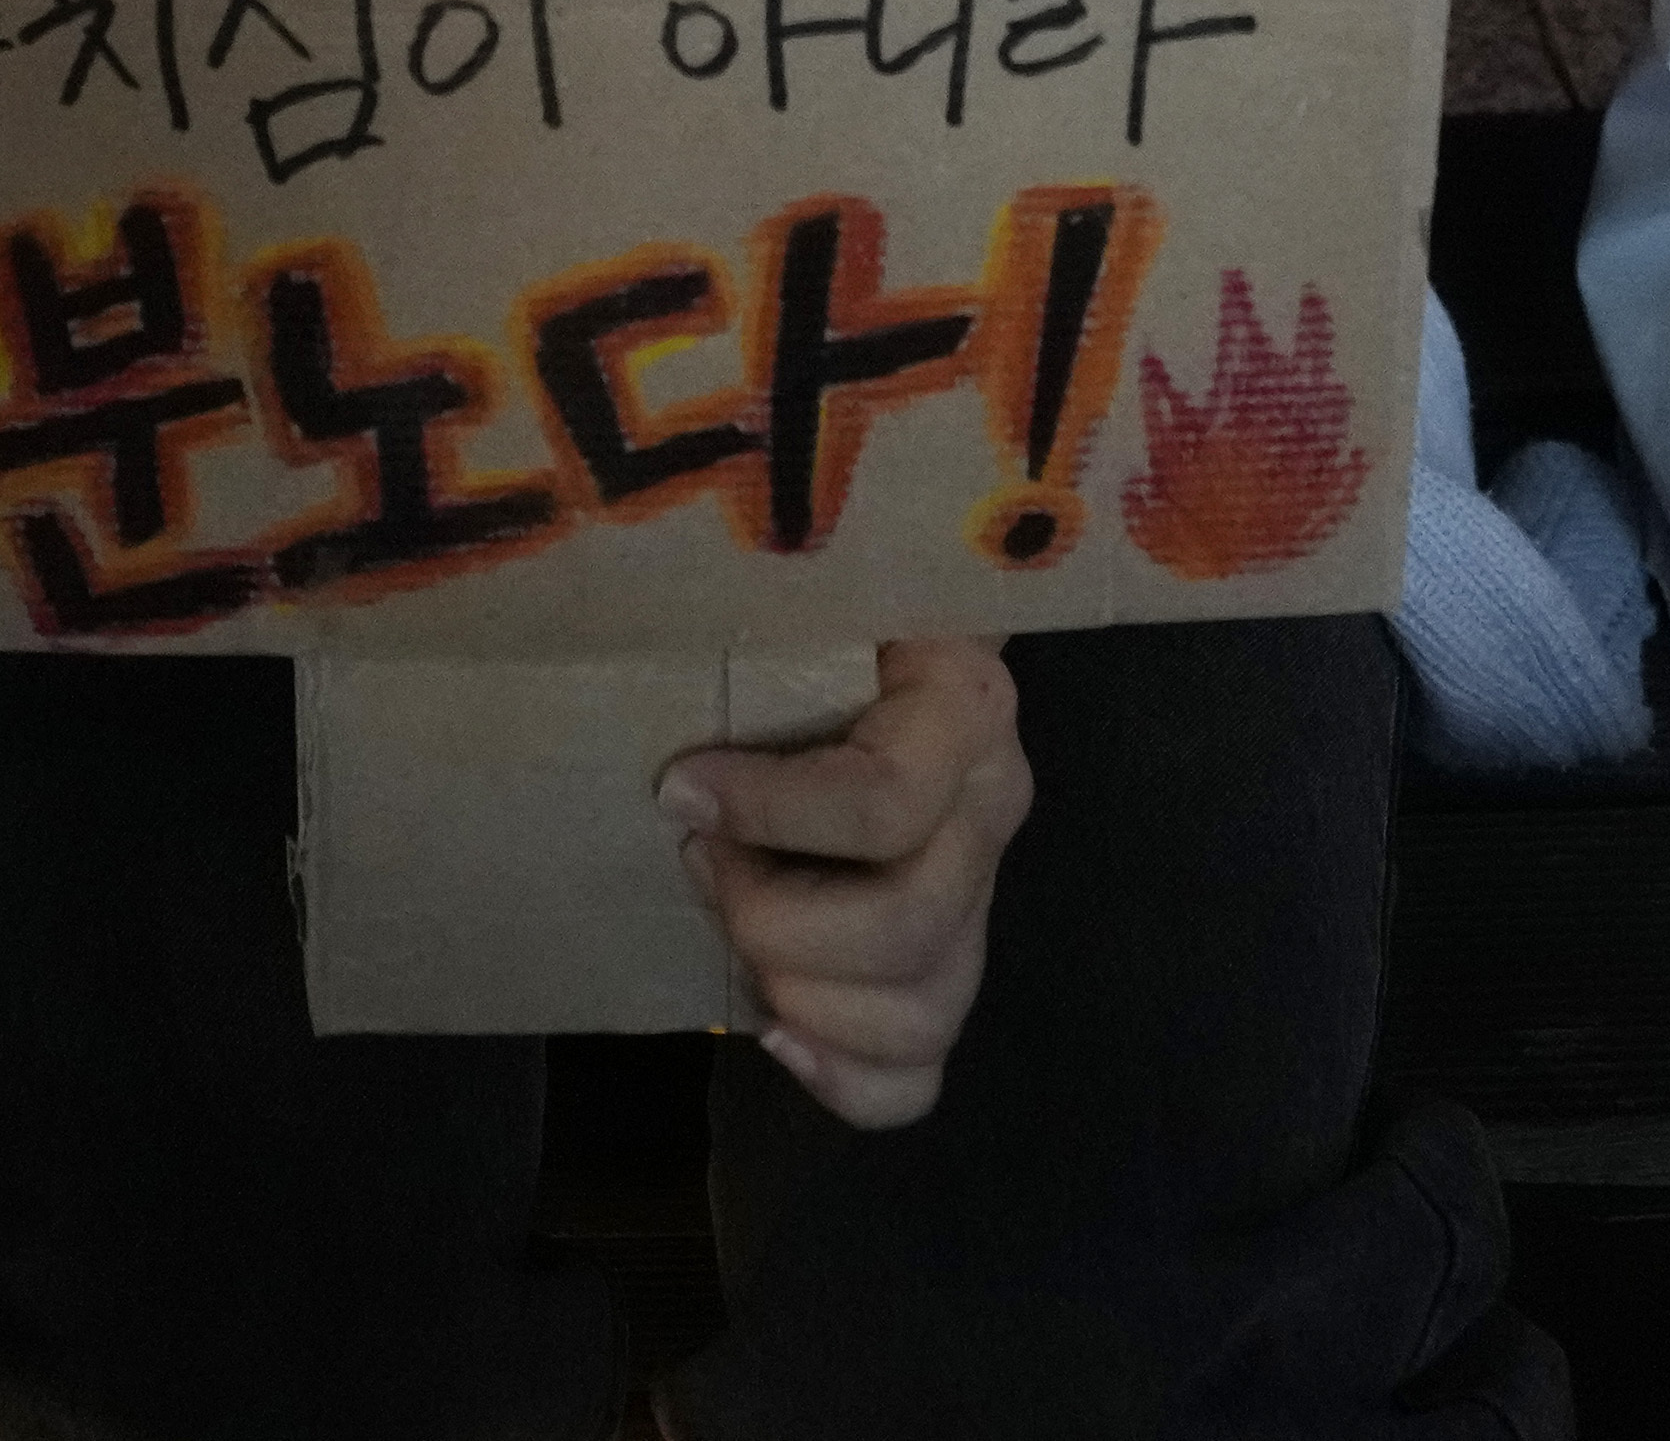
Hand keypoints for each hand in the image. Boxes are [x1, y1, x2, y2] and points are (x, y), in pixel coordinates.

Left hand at [669, 635, 1031, 1128]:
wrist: (862, 627)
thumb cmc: (806, 606)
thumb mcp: (793, 590)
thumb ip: (751, 617)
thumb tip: (676, 743)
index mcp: (966, 706)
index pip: (885, 803)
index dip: (767, 813)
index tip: (680, 786)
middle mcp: (993, 808)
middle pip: (904, 928)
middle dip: (772, 915)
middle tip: (701, 859)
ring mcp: (979, 899)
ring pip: (919, 1014)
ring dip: (798, 991)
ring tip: (734, 925)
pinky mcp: (948, 969)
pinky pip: (919, 1077)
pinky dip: (841, 1079)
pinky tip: (777, 1031)